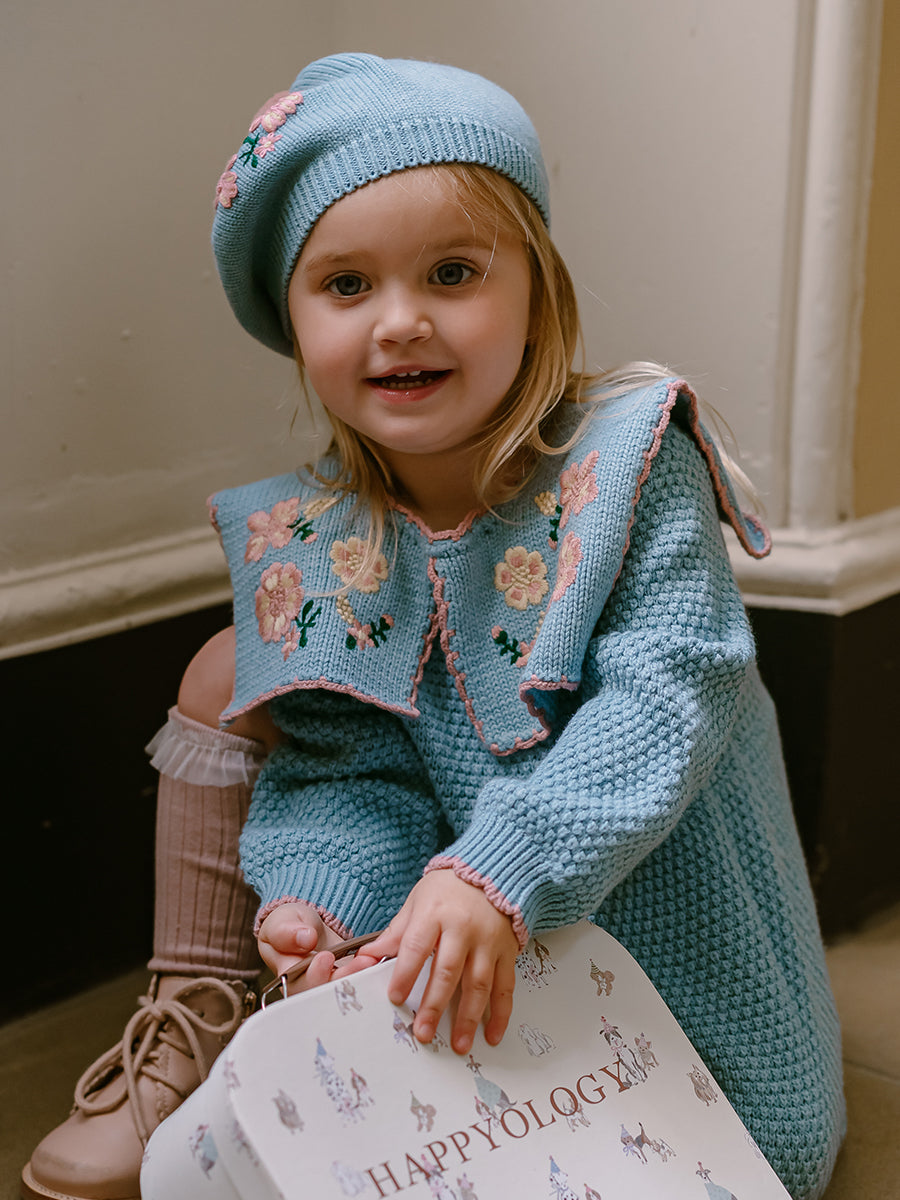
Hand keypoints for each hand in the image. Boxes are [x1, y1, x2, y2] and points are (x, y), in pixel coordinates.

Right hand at [257, 902, 380, 993]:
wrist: (308, 927)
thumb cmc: (290, 927)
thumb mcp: (282, 922)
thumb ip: (286, 931)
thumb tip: (305, 938)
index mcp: (288, 975)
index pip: (299, 984)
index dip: (314, 975)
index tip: (326, 958)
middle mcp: (310, 986)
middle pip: (326, 993)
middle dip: (345, 979)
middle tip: (361, 962)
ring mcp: (331, 985)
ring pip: (345, 990)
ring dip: (360, 978)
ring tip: (371, 961)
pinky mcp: (349, 980)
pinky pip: (359, 982)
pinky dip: (369, 974)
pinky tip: (379, 963)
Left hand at [363, 870, 518, 1055]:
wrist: (492, 871)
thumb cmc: (448, 888)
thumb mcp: (417, 902)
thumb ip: (396, 933)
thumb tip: (366, 958)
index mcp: (435, 913)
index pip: (417, 946)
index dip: (405, 973)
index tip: (394, 998)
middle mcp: (464, 928)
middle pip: (448, 971)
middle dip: (434, 1005)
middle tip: (423, 1033)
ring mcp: (488, 941)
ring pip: (479, 983)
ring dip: (469, 1017)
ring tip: (458, 1044)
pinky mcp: (508, 951)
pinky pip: (505, 986)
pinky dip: (500, 1013)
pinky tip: (492, 1034)